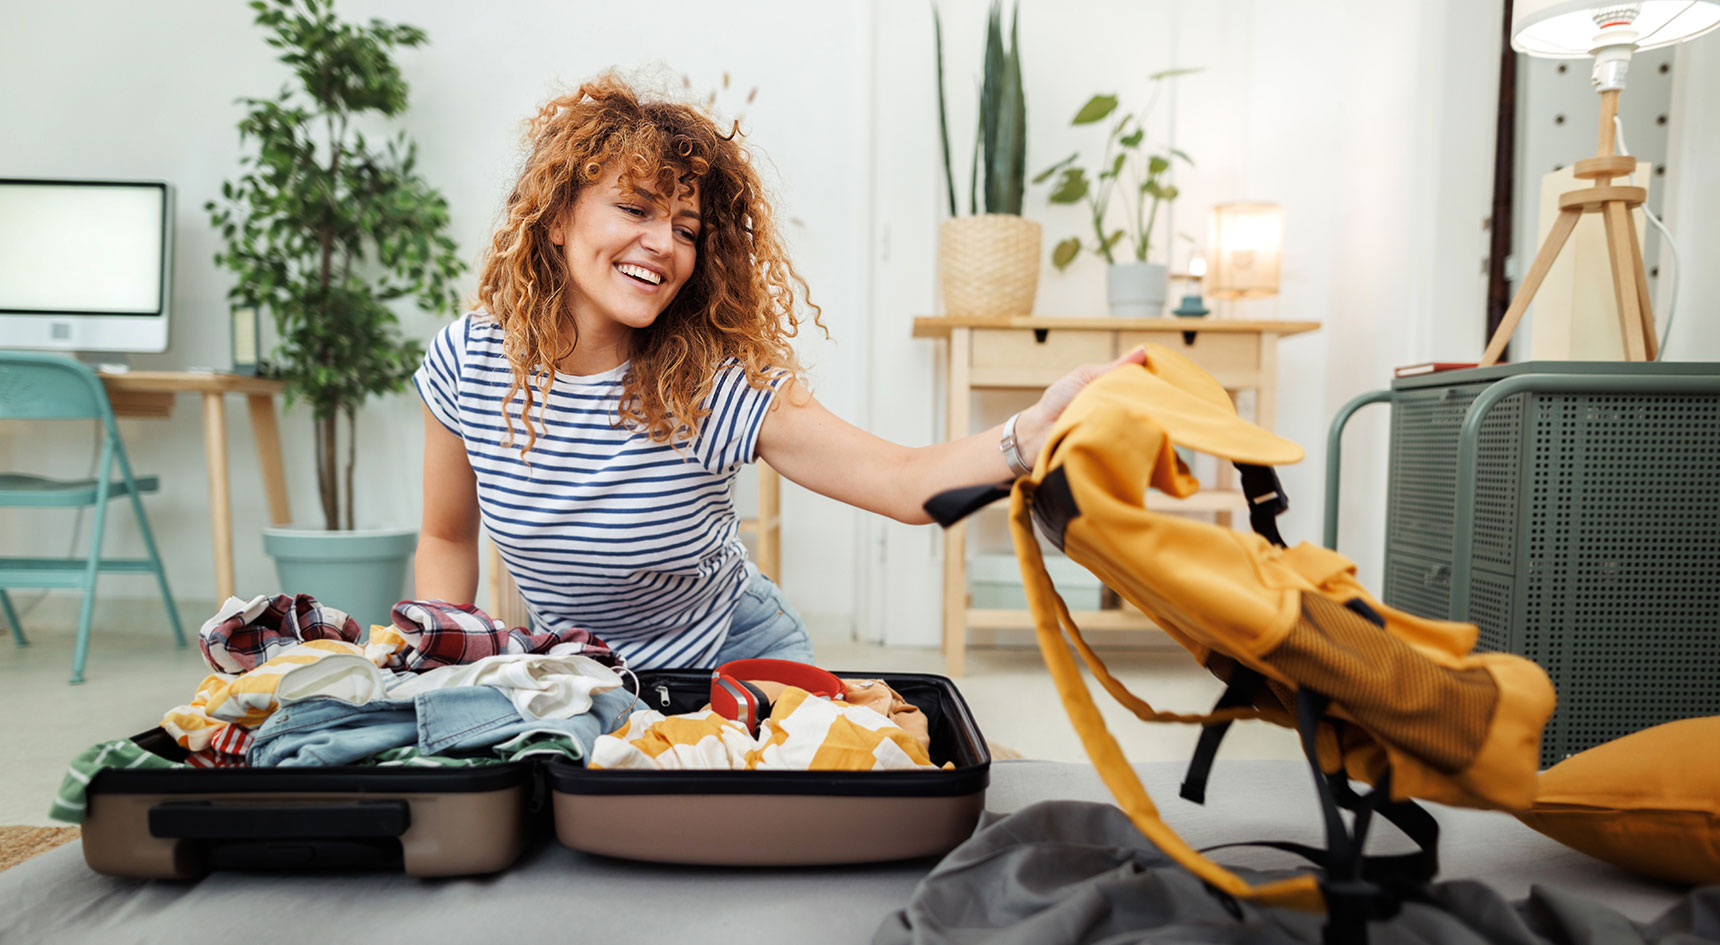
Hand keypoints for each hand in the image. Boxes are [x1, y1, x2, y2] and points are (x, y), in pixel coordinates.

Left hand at [1014, 346, 1147, 460]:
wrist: (1035, 432)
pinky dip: (1126, 442)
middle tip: (1158, 403)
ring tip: (1138, 419)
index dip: (1159, 386)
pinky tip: (1126, 436)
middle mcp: (1122, 413)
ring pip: (1140, 429)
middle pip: (1148, 410)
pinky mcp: (1111, 452)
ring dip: (1138, 423)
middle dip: (1152, 406)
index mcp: (1118, 393)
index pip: (1146, 389)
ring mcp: (1117, 433)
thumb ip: (1112, 368)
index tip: (1171, 383)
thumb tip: (1143, 350)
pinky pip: (1125, 447)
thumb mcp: (1084, 377)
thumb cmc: (1057, 401)